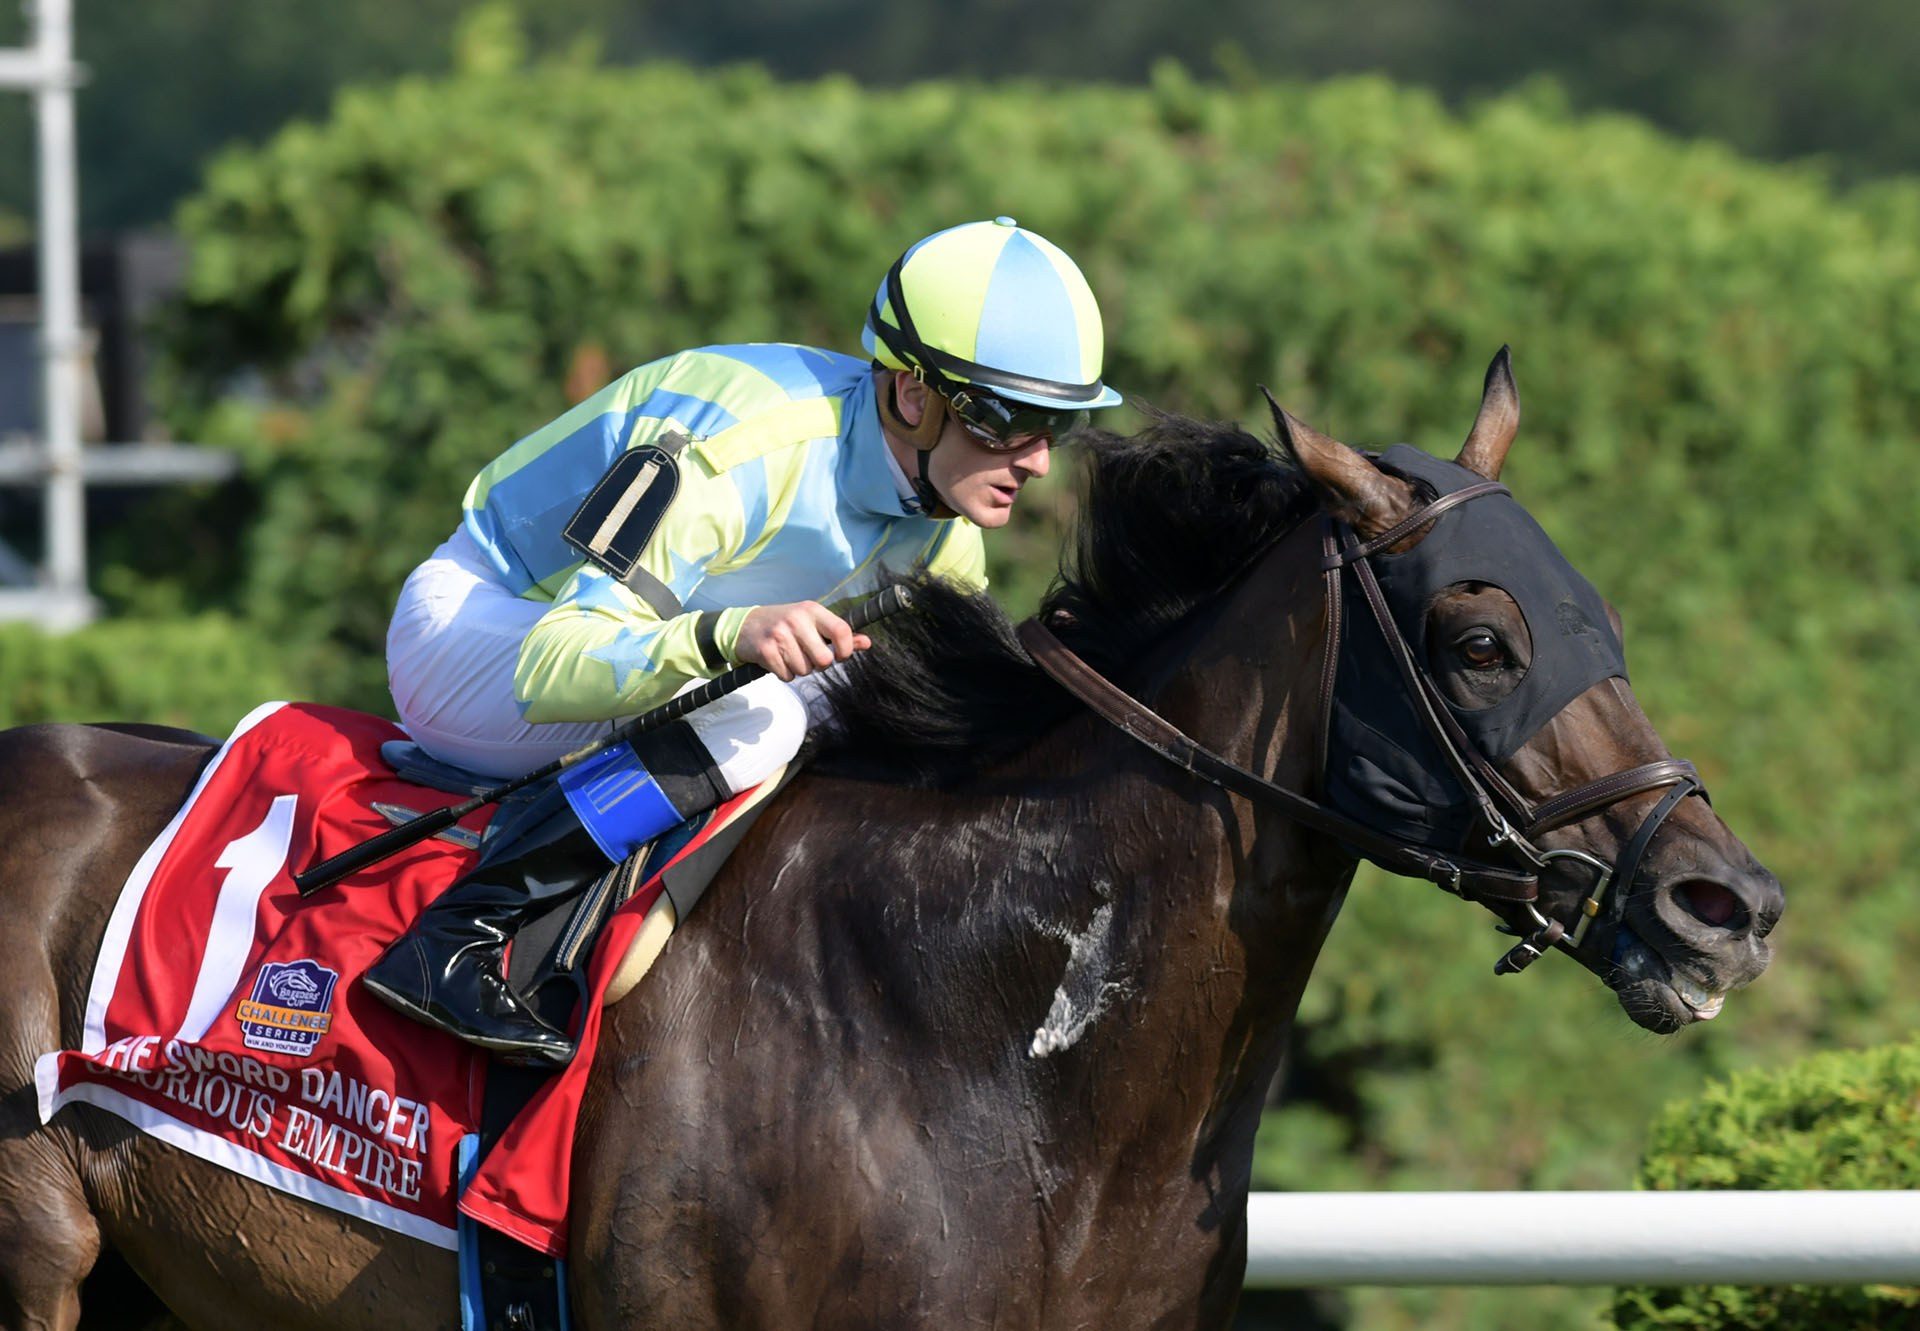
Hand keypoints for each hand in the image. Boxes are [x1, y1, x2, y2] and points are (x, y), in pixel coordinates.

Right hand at [734, 601, 871, 680]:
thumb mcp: (812, 623)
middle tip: (808, 656)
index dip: (847, 650)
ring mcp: (780, 635)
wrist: (745, 625)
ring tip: (789, 655)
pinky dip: (785, 674)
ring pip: (805, 671)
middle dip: (818, 665)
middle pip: (824, 660)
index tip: (841, 656)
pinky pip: (787, 676)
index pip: (842, 630)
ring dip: (799, 669)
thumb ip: (839, 634)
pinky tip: (778, 660)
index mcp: (812, 610)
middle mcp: (797, 620)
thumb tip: (867, 643)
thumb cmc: (786, 625)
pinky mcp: (765, 650)